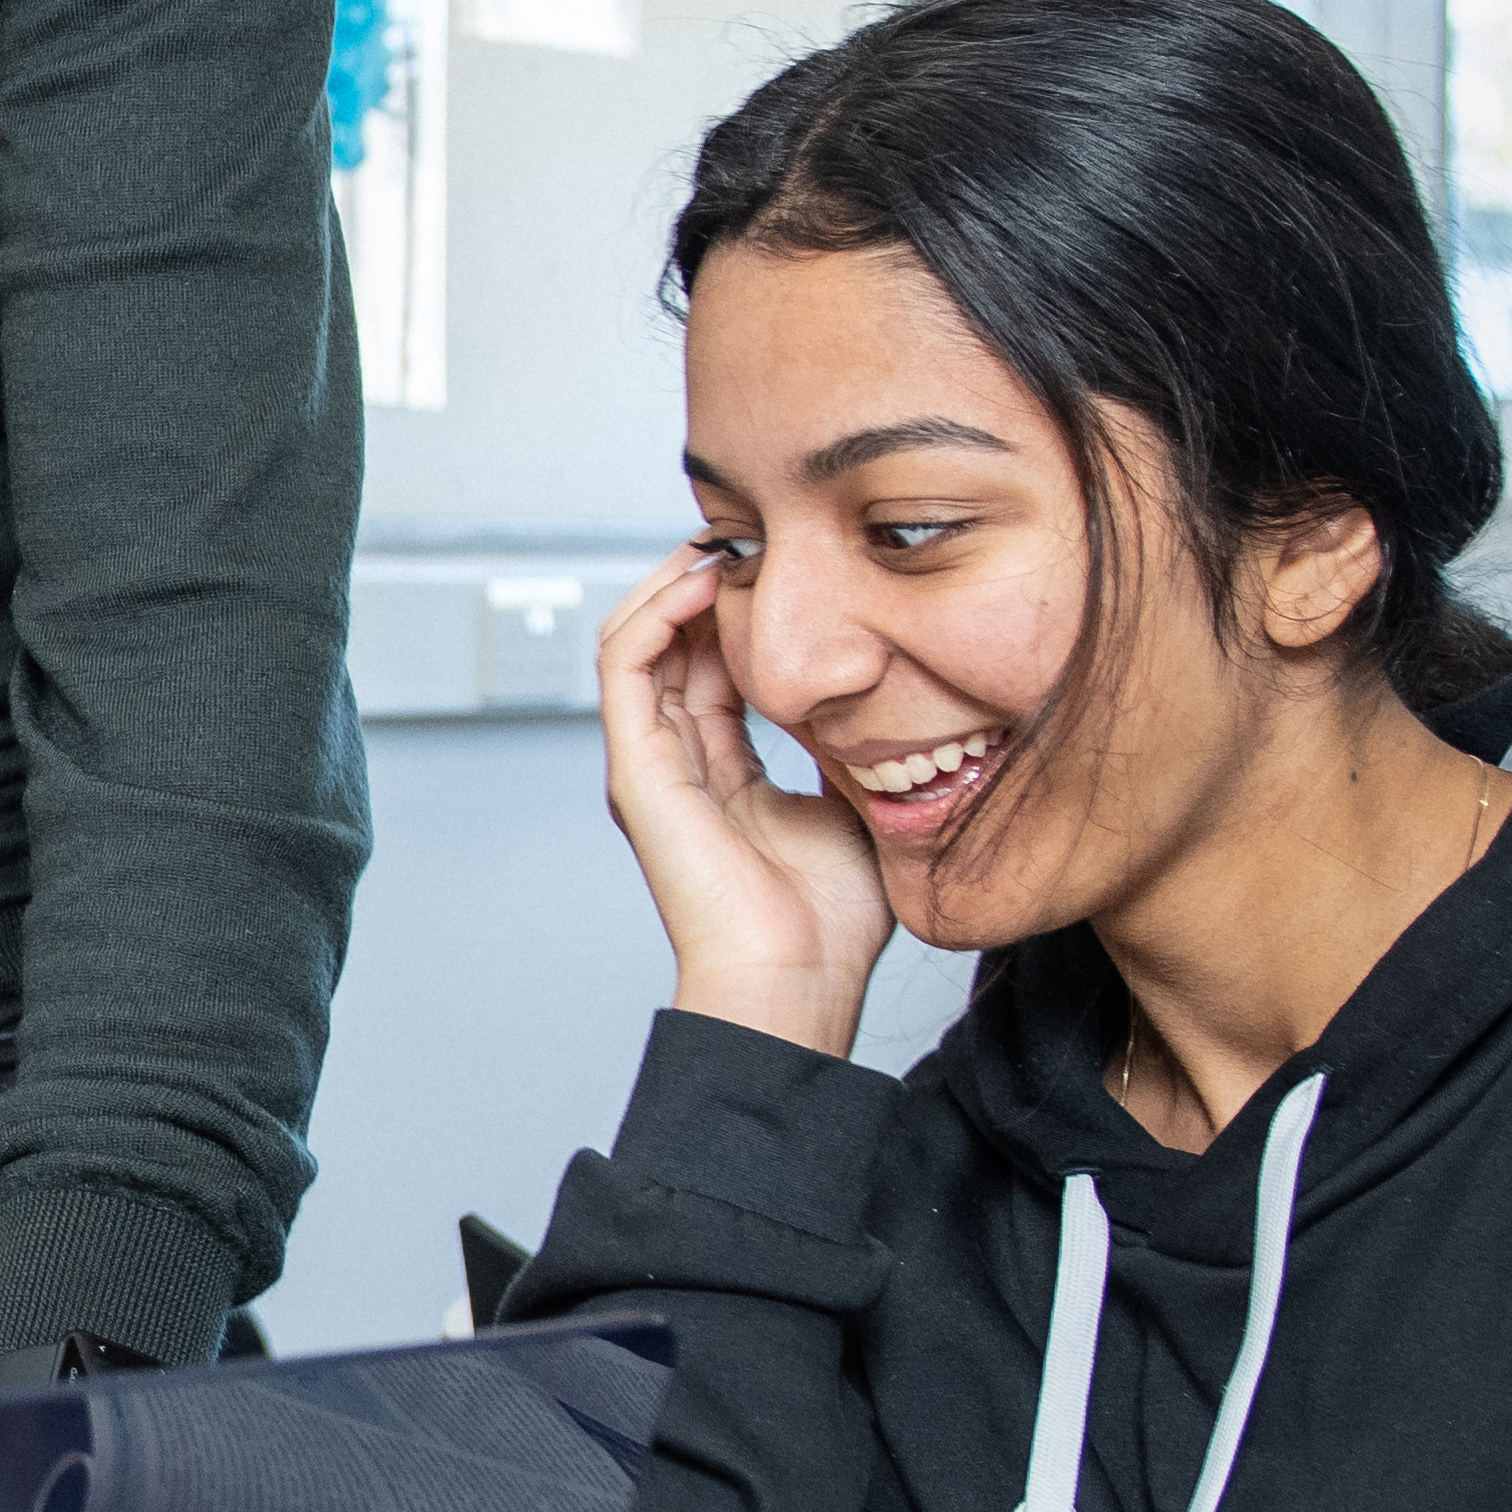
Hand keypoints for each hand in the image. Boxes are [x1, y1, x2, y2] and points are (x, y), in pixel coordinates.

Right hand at [595, 543, 896, 1060]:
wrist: (797, 982)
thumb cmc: (828, 925)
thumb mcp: (856, 804)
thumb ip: (849, 748)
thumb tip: (885, 696)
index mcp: (720, 775)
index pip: (714, 666)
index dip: (743, 609)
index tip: (789, 563)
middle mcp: (675, 765)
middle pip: (670, 643)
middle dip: (706, 580)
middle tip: (754, 530)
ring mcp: (648, 766)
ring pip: (636, 639)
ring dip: (673, 582)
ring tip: (723, 540)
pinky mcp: (637, 770)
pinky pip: (626, 665)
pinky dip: (656, 612)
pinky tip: (703, 581)